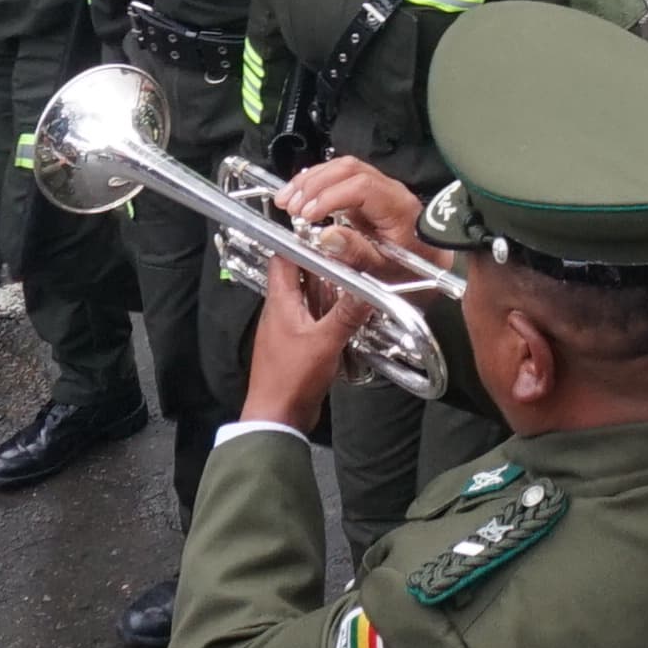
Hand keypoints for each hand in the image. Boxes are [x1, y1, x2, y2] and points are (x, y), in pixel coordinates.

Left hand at [239, 248, 374, 433]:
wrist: (277, 417)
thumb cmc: (293, 376)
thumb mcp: (325, 342)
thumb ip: (347, 314)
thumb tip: (370, 288)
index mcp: (280, 302)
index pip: (284, 258)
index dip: (302, 240)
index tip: (328, 230)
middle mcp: (281, 310)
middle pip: (300, 276)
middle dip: (324, 264)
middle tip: (353, 254)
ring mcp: (288, 328)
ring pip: (309, 298)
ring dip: (329, 289)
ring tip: (357, 279)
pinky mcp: (296, 345)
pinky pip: (313, 319)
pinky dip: (329, 312)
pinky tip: (350, 314)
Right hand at [273, 154, 428, 261]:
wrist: (430, 266)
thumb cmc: (412, 271)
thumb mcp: (384, 272)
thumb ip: (357, 254)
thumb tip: (327, 236)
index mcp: (398, 207)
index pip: (362, 186)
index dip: (330, 196)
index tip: (306, 214)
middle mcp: (390, 191)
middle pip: (349, 169)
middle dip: (314, 184)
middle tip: (290, 206)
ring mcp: (379, 189)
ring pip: (343, 168)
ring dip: (310, 180)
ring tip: (286, 200)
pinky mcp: (368, 194)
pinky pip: (341, 178)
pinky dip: (316, 183)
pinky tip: (299, 195)